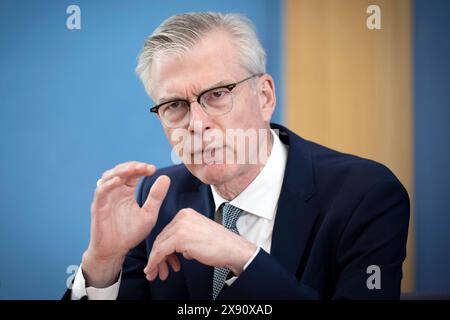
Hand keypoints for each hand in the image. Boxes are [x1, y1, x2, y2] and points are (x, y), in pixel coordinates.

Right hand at [82, 161, 169, 286]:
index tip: (153, 169)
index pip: (133, 174)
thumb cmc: (130, 233)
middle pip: (121, 171)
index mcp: (127, 192)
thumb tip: (166, 177)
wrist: (115, 251)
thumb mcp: (149, 214)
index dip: (142, 168)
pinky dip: (108, 184)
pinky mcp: (98, 206)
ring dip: (121, 171)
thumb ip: (156, 197)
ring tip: (133, 169)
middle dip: (132, 166)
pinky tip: (119, 181)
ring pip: (109, 177)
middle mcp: (115, 191)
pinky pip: (101, 191)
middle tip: (145, 167)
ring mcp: (106, 198)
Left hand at [143, 208, 256, 280]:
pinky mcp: (180, 237)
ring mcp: (180, 226)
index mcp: (186, 213)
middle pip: (162, 238)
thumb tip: (170, 250)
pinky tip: (154, 270)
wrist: (233, 249)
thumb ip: (183, 238)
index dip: (163, 249)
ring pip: (159, 245)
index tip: (164, 262)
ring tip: (159, 273)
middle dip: (158, 257)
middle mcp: (182, 216)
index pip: (167, 232)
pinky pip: (160, 251)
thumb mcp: (197, 234)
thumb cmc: (220, 245)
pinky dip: (154, 262)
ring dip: (156, 262)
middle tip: (158, 270)